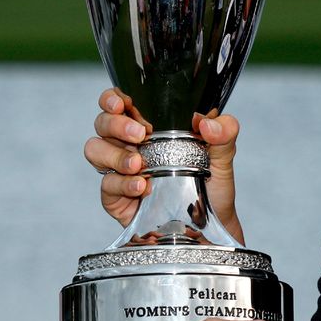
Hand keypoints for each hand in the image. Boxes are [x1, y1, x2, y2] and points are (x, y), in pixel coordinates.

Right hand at [84, 89, 245, 243]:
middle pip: (102, 123)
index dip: (112, 99)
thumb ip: (225, 131)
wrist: (212, 221)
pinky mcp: (116, 197)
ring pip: (95, 150)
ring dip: (114, 154)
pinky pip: (106, 185)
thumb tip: (207, 123)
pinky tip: (141, 187)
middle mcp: (130, 144)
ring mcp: (120, 170)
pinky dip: (122, 184)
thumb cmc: (213, 182)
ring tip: (138, 164)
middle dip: (116, 124)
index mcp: (150, 125)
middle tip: (139, 134)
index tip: (122, 104)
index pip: (119, 103)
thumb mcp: (224, 154)